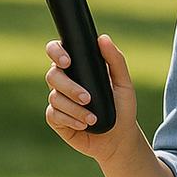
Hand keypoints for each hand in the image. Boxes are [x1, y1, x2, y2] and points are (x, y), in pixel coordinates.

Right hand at [45, 34, 142, 165]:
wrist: (119, 138)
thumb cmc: (122, 108)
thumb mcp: (124, 83)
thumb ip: (115, 60)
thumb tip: (103, 38)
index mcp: (77, 68)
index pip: (57, 51)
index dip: (56, 52)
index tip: (67, 62)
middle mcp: (64, 82)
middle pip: (52, 75)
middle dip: (70, 87)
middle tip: (87, 98)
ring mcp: (58, 100)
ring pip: (54, 97)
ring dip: (74, 108)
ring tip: (92, 119)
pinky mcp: (56, 119)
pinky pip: (54, 115)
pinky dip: (70, 120)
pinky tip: (83, 125)